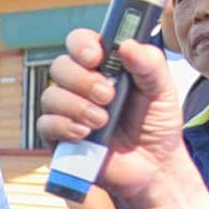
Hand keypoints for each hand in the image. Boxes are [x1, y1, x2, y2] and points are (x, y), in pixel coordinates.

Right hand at [38, 30, 189, 204]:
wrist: (154, 166)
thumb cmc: (157, 124)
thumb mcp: (163, 90)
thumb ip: (150, 65)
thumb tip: (126, 44)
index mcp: (103, 66)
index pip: (79, 42)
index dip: (81, 45)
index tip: (96, 57)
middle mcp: (80, 85)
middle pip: (60, 66)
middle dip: (82, 80)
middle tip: (108, 96)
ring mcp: (67, 111)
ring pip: (51, 95)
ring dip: (77, 106)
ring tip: (102, 121)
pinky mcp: (59, 137)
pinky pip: (45, 124)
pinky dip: (64, 127)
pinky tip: (85, 134)